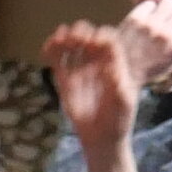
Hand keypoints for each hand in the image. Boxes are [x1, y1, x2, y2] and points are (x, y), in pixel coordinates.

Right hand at [44, 22, 144, 147]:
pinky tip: (47, 47)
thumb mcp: (123, 103)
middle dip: (81, 33)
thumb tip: (109, 68)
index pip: (109, 41)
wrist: (102, 138)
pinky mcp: (66, 80)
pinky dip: (51, 51)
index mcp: (115, 64)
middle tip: (74, 38)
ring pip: (72, 46)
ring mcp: (81, 70)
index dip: (100, 37)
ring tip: (59, 39)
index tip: (91, 42)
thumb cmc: (118, 120)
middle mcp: (98, 63)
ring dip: (65, 37)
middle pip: (89, 37)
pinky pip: (58, 61)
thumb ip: (118, 85)